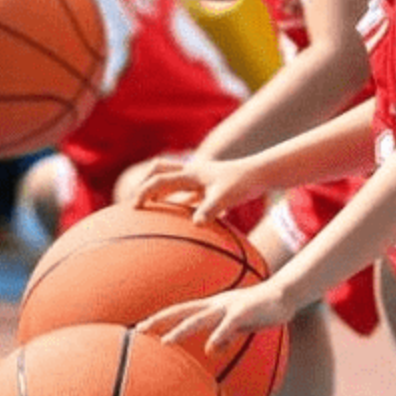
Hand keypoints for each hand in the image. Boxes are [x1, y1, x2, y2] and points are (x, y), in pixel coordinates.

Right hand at [134, 156, 264, 223]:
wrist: (260, 174)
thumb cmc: (243, 183)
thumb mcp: (225, 198)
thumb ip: (210, 209)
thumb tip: (196, 224)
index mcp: (191, 173)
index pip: (159, 179)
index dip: (144, 192)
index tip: (135, 207)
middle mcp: (192, 173)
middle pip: (159, 171)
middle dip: (144, 183)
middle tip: (135, 202)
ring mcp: (200, 179)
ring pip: (172, 181)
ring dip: (159, 192)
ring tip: (149, 209)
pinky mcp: (208, 187)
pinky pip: (186, 194)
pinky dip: (177, 202)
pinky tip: (177, 217)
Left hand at [137, 280, 294, 354]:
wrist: (285, 294)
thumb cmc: (260, 309)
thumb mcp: (239, 326)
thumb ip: (224, 337)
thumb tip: (210, 350)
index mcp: (212, 306)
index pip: (181, 311)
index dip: (160, 318)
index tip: (140, 328)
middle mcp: (216, 304)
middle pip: (182, 311)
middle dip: (160, 320)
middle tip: (138, 331)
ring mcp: (229, 306)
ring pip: (200, 318)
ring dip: (181, 330)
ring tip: (164, 343)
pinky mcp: (244, 312)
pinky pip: (228, 325)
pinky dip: (218, 335)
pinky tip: (210, 348)